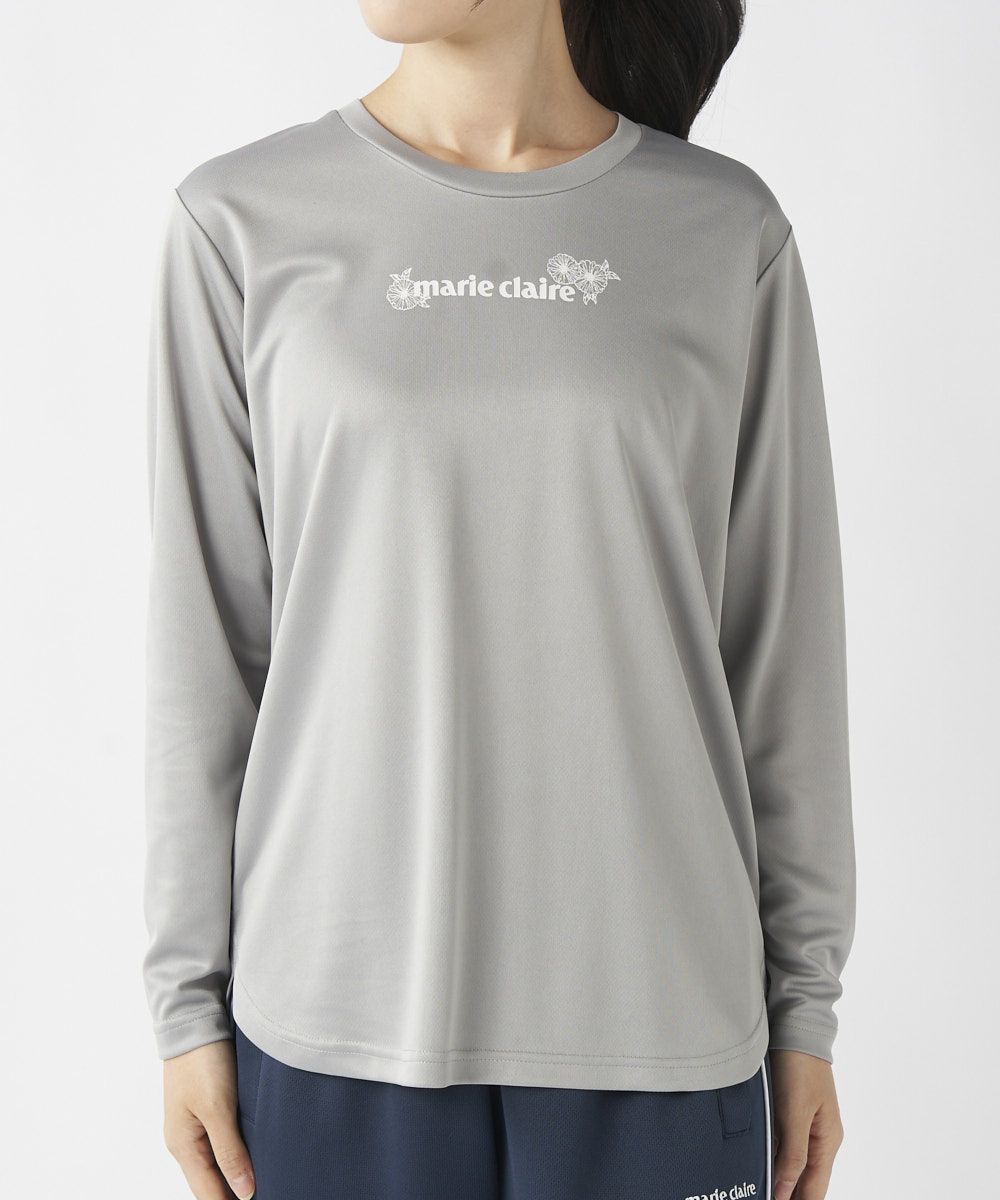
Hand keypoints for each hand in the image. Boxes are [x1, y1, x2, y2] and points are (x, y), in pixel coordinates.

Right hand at [163, 1038, 255, 1199]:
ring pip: (216, 1162)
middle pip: (210, 1181)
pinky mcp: (205, 1106)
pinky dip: (235, 1153)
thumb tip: (243, 1193)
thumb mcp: (218, 1109)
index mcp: (183, 1145)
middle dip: (234, 1193)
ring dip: (235, 1174)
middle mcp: (185, 1139)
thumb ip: (229, 1152)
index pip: (208, 1193)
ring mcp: (194, 1123)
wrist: (195, 1019)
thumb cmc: (202, 1062)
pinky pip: (219, 1141)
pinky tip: (253, 1154)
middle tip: (266, 1193)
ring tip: (263, 1182)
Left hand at [770, 1049, 843, 1199]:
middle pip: (805, 1180)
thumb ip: (792, 1155)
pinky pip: (784, 1145)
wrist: (794, 1027)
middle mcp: (820, 1137)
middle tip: (762, 1197)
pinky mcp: (792, 1113)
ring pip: (794, 1164)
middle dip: (787, 1193)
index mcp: (827, 1141)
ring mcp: (807, 1125)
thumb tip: (786, 1193)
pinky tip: (761, 1163)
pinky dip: (774, 1157)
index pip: (815, 1190)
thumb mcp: (795, 1114)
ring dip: (780, 1177)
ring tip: (760, 1187)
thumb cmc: (799, 1067)